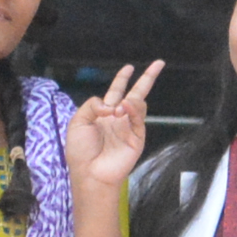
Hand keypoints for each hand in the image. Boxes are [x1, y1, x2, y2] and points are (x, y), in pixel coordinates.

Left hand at [64, 62, 160, 199]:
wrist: (90, 173)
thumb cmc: (80, 150)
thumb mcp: (77, 121)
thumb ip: (92, 105)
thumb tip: (111, 103)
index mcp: (104, 114)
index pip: (116, 91)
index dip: (122, 79)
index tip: (128, 67)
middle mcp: (119, 118)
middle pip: (136, 93)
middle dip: (147, 78)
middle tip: (159, 63)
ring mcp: (130, 127)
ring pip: (138, 104)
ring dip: (131, 99)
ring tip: (120, 107)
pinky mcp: (137, 137)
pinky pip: (139, 118)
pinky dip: (133, 109)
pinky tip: (124, 108)